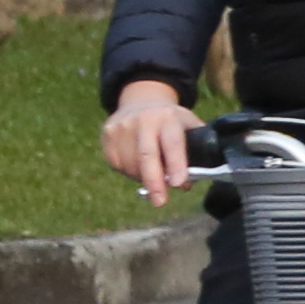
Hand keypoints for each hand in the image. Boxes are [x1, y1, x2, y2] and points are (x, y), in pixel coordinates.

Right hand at [102, 78, 194, 201]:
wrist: (140, 101)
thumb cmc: (170, 120)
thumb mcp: (188, 123)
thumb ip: (196, 147)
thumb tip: (195, 180)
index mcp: (168, 117)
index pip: (173, 143)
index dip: (176, 164)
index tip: (179, 183)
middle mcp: (143, 120)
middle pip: (147, 156)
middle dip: (154, 182)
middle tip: (160, 202)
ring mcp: (122, 127)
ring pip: (131, 165)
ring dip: (143, 179)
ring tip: (153, 177)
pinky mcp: (108, 136)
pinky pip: (117, 164)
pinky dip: (129, 173)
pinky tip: (137, 166)